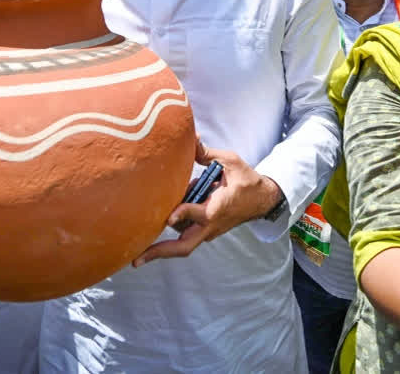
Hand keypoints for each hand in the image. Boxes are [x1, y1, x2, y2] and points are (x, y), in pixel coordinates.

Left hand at [133, 140, 283, 263]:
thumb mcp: (231, 162)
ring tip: (151, 231)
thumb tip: (191, 139)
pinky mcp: (206, 231)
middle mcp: (210, 224)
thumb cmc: (247, 180)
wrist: (263, 200)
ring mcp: (208, 231)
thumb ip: (207, 154)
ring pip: (181, 240)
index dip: (182, 213)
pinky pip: (186, 233)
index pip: (196, 213)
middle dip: (160, 252)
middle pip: (184, 246)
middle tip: (136, 260)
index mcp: (217, 208)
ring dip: (165, 235)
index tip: (168, 216)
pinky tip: (166, 220)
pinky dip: (174, 228)